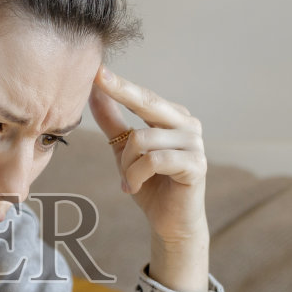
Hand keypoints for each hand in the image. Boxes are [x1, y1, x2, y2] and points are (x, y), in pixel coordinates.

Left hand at [88, 65, 208, 247]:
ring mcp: (195, 144)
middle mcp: (188, 125)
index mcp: (173, 117)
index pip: (143, 97)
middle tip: (97, 79)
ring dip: (126, 164)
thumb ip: (113, 122)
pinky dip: (136, 175)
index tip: (98, 69)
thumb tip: (95, 91)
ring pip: (143, 139)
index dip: (120, 84)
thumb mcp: (125, 151)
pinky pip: (154, 160)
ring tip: (129, 181)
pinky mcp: (197, 165)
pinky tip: (135, 188)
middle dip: (121, 92)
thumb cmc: (151, 185)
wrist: (170, 222)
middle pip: (148, 103)